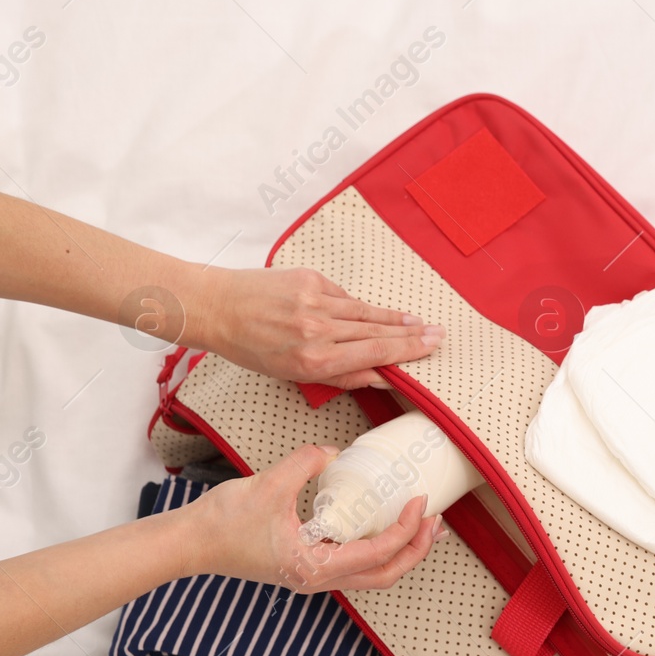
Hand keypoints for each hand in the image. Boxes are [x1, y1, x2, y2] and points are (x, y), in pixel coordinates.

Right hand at [184, 445, 443, 592]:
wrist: (188, 544)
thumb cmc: (223, 523)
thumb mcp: (269, 483)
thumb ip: (306, 462)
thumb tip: (334, 451)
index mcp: (316, 568)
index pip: (379, 554)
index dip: (406, 529)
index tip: (420, 502)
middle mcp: (320, 580)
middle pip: (386, 575)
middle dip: (417, 549)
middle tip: (434, 520)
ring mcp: (314, 577)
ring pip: (372, 573)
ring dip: (401, 551)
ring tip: (421, 525)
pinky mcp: (306, 567)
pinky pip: (354, 563)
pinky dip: (377, 547)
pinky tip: (382, 523)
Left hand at [187, 266, 445, 388]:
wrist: (217, 308)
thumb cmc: (251, 347)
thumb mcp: (294, 375)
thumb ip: (342, 376)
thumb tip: (381, 376)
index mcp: (315, 359)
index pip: (375, 352)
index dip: (408, 350)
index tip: (430, 345)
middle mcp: (319, 329)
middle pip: (378, 331)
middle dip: (411, 333)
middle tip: (437, 333)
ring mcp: (315, 300)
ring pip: (365, 311)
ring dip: (394, 318)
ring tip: (416, 321)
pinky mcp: (309, 279)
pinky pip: (343, 296)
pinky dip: (356, 306)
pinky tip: (371, 311)